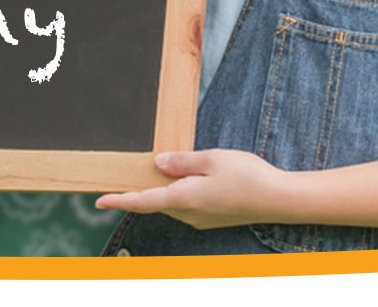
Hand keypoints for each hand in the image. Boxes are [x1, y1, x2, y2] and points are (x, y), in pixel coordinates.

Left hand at [94, 149, 285, 230]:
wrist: (278, 199)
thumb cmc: (247, 176)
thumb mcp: (211, 159)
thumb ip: (182, 161)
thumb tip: (157, 164)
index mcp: (184, 198)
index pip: (142, 202)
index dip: (119, 201)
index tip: (99, 202)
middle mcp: (188, 213)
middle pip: (155, 202)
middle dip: (140, 191)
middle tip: (125, 176)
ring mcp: (200, 219)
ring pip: (172, 204)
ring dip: (162, 191)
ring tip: (158, 172)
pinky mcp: (212, 218)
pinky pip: (186, 206)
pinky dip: (179, 194)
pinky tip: (187, 180)